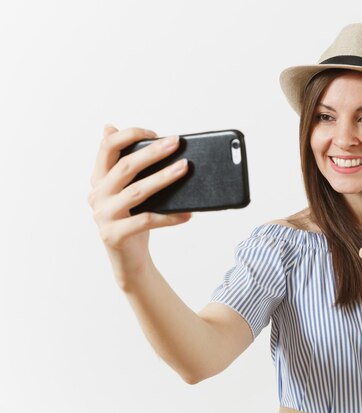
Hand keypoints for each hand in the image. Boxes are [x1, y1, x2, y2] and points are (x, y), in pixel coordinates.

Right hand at [88, 124, 191, 285]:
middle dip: (153, 152)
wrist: (129, 259)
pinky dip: (169, 217)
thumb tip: (121, 129)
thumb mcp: (130, 190)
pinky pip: (146, 221)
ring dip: (163, 178)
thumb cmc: (134, 218)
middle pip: (125, 166)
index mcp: (99, 179)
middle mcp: (97, 195)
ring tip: (184, 168)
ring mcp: (103, 216)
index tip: (154, 132)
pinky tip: (188, 214)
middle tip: (176, 143)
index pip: (107, 146)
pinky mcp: (114, 235)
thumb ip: (127, 165)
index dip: (129, 135)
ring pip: (137, 191)